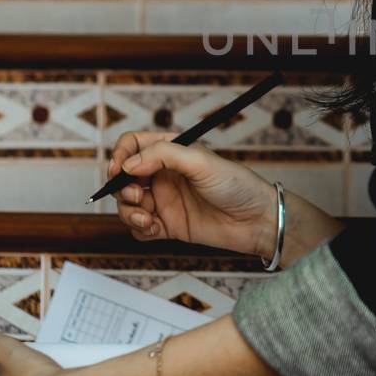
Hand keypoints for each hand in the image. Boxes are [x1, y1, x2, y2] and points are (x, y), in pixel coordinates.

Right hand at [109, 130, 279, 258]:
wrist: (256, 221)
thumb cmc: (237, 186)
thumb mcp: (201, 162)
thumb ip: (163, 156)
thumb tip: (129, 164)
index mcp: (171, 152)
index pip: (133, 146)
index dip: (120, 156)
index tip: (118, 170)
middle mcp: (163, 175)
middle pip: (123, 178)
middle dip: (121, 188)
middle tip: (135, 196)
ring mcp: (164, 201)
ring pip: (127, 205)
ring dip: (128, 212)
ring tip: (147, 219)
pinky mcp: (167, 226)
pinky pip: (139, 228)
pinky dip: (139, 229)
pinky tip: (155, 229)